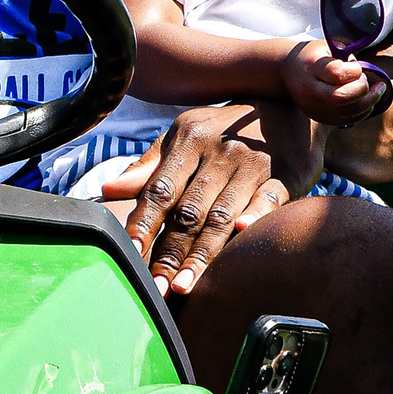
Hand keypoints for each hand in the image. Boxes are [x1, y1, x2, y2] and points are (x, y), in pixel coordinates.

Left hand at [99, 101, 322, 295]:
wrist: (285, 106)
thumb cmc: (223, 129)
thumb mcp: (184, 135)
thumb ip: (150, 166)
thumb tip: (108, 189)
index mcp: (189, 141)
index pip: (160, 189)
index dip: (143, 222)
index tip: (129, 252)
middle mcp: (219, 153)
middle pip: (189, 210)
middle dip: (169, 252)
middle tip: (155, 287)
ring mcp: (252, 165)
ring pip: (222, 215)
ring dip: (203, 254)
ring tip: (184, 286)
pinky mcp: (284, 176)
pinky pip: (269, 200)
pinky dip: (256, 215)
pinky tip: (242, 234)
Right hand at [278, 38, 379, 126]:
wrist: (286, 72)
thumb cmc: (312, 56)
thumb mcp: (326, 46)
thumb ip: (346, 55)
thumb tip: (366, 70)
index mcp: (311, 68)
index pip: (336, 73)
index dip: (354, 70)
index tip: (356, 66)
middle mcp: (310, 91)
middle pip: (341, 97)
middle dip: (363, 89)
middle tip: (369, 80)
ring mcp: (314, 107)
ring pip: (348, 112)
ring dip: (369, 101)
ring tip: (378, 90)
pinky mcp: (321, 118)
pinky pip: (348, 120)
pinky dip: (363, 111)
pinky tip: (368, 100)